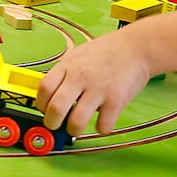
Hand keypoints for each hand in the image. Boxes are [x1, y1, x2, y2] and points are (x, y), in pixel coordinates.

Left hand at [34, 26, 154, 136]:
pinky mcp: (116, 100)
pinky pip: (103, 125)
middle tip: (56, 126)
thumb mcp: (77, 55)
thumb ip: (64, 73)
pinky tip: (103, 121)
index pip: (44, 89)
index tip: (45, 110)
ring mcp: (98, 89)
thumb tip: (50, 96)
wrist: (136, 47)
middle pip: (56, 108)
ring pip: (77, 121)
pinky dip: (101, 128)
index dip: (41, 104)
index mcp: (68, 66)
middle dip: (51, 123)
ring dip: (73, 130)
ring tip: (76, 128)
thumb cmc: (106, 52)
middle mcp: (80, 77)